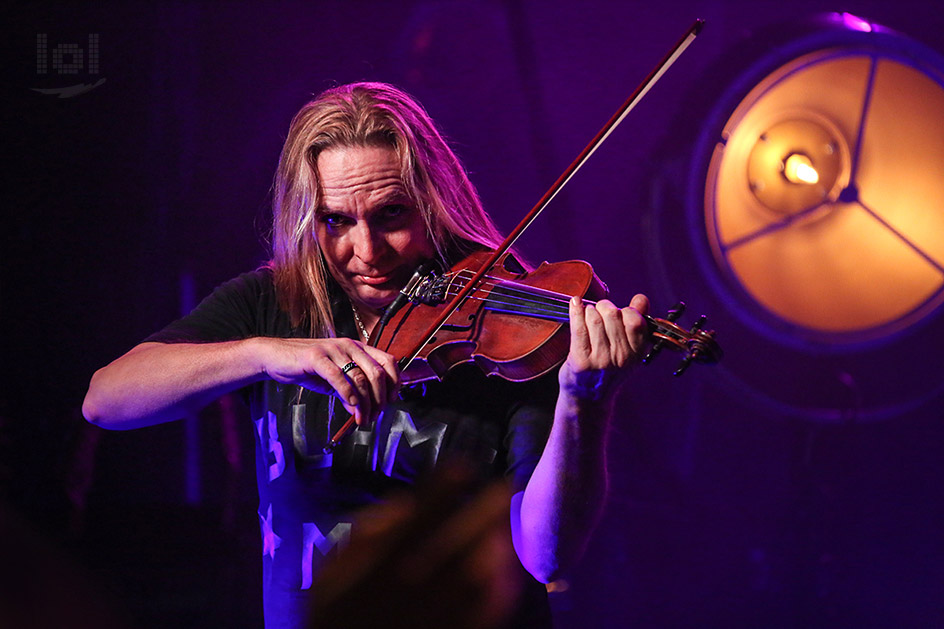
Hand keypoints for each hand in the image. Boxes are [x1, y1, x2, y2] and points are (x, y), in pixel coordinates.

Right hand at [257, 337, 398, 425]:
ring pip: (360, 377)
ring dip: (364, 403)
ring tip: (361, 418)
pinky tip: (351, 407)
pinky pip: (339, 377)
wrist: (275, 357)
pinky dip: (348, 395)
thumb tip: (361, 411)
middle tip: (375, 416)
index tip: (390, 402)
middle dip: (379, 399)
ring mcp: (334, 349)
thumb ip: (349, 392)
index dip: (394, 383)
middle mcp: (349, 345)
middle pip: (377, 372)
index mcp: (357, 348)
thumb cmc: (306, 367)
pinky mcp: (317, 356)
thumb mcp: (332, 381)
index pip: (388, 362)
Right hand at [309, 463, 519, 628]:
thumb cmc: (336, 618)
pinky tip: (503, 569)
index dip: (442, 488)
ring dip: (494, 545)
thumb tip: (401, 503)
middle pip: (456, 543)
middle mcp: (414, 587)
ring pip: (476, 577)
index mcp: (383, 565)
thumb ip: (360, 538)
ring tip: (503, 524)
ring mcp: (437, 614)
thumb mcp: (330, 577)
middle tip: (505, 483)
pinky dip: (497, 590)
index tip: (462, 464)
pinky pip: (483, 613)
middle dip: (483, 510)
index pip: (419, 517)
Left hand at [558, 294, 649, 402]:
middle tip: (598, 312)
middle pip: (612, 314)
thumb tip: (642, 299)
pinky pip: (578, 327)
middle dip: (603, 307)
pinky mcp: (581, 361)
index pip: (635, 319)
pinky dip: (575, 311)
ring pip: (594, 318)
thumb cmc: (608, 371)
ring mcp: (601, 360)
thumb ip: (637, 323)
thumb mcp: (629, 351)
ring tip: (587, 316)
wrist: (588, 400)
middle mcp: (621, 357)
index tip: (617, 313)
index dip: (625, 310)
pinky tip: (574, 303)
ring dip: (588, 311)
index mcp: (637, 353)